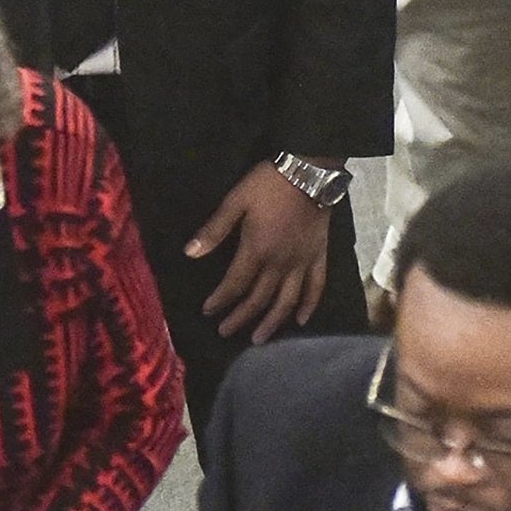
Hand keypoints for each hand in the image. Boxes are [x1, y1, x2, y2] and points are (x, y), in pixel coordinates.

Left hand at [191, 161, 334, 344]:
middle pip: (259, 298)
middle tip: (226, 332)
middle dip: (241, 317)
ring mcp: (302, 262)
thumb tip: (190, 254)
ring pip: (287, 301)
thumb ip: (214, 230)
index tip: (208, 311)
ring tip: (259, 338)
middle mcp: (280, 263)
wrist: (309, 171)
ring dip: (272, 322)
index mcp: (256, 249)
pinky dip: (309, 305)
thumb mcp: (236, 201)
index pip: (235, 284)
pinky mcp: (319, 256)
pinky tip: (301, 321)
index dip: (221, 300)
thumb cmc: (268, 184)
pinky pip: (316, 287)